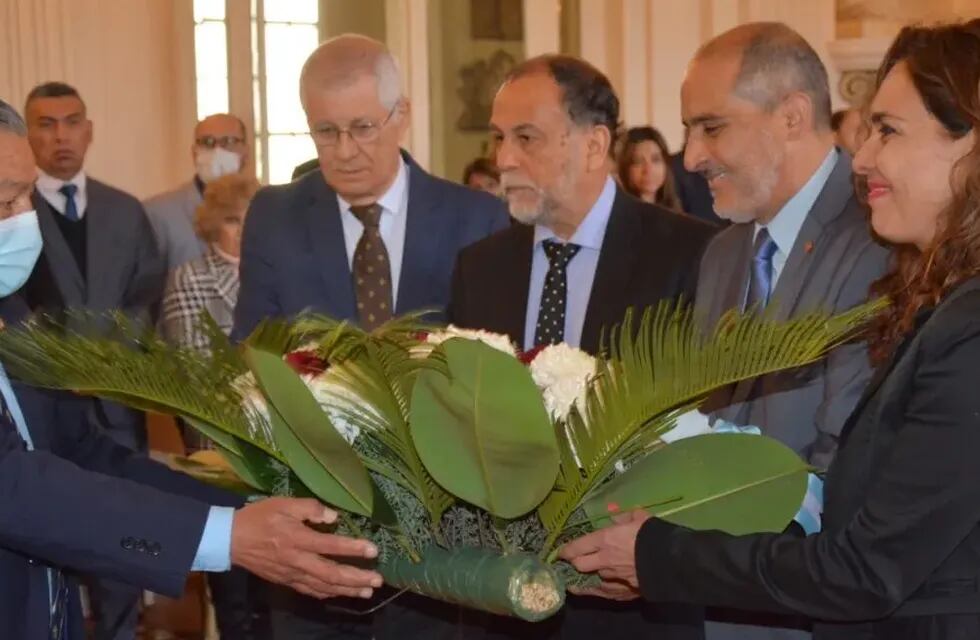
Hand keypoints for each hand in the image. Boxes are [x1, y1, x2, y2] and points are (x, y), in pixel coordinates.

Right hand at [231, 497, 382, 598]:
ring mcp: (292, 574)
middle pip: (332, 574)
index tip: (373, 551)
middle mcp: (298, 560)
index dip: (354, 549)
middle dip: (356, 578)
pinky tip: (340, 593)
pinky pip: (310, 591)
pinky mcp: (286, 581)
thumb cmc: (260, 517)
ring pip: (324, 586)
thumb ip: (310, 508)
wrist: (231, 540)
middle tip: (377, 580)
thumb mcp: (283, 503)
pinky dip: (328, 593)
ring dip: (347, 590)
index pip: (332, 546)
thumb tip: (333, 516)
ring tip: (367, 592)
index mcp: (298, 538)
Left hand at [559, 510, 649, 596]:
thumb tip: (613, 512)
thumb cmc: (653, 535)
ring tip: (582, 575)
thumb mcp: (639, 518)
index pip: (577, 546)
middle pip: (579, 564)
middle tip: (572, 561)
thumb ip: (623, 516)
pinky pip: (604, 592)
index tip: (561, 551)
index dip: (566, 549)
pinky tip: (591, 590)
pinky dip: (596, 590)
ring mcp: (612, 578)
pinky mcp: (622, 592)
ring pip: (592, 578)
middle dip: (574, 562)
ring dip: (588, 575)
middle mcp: (604, 560)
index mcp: (605, 539)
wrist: (670, 561)